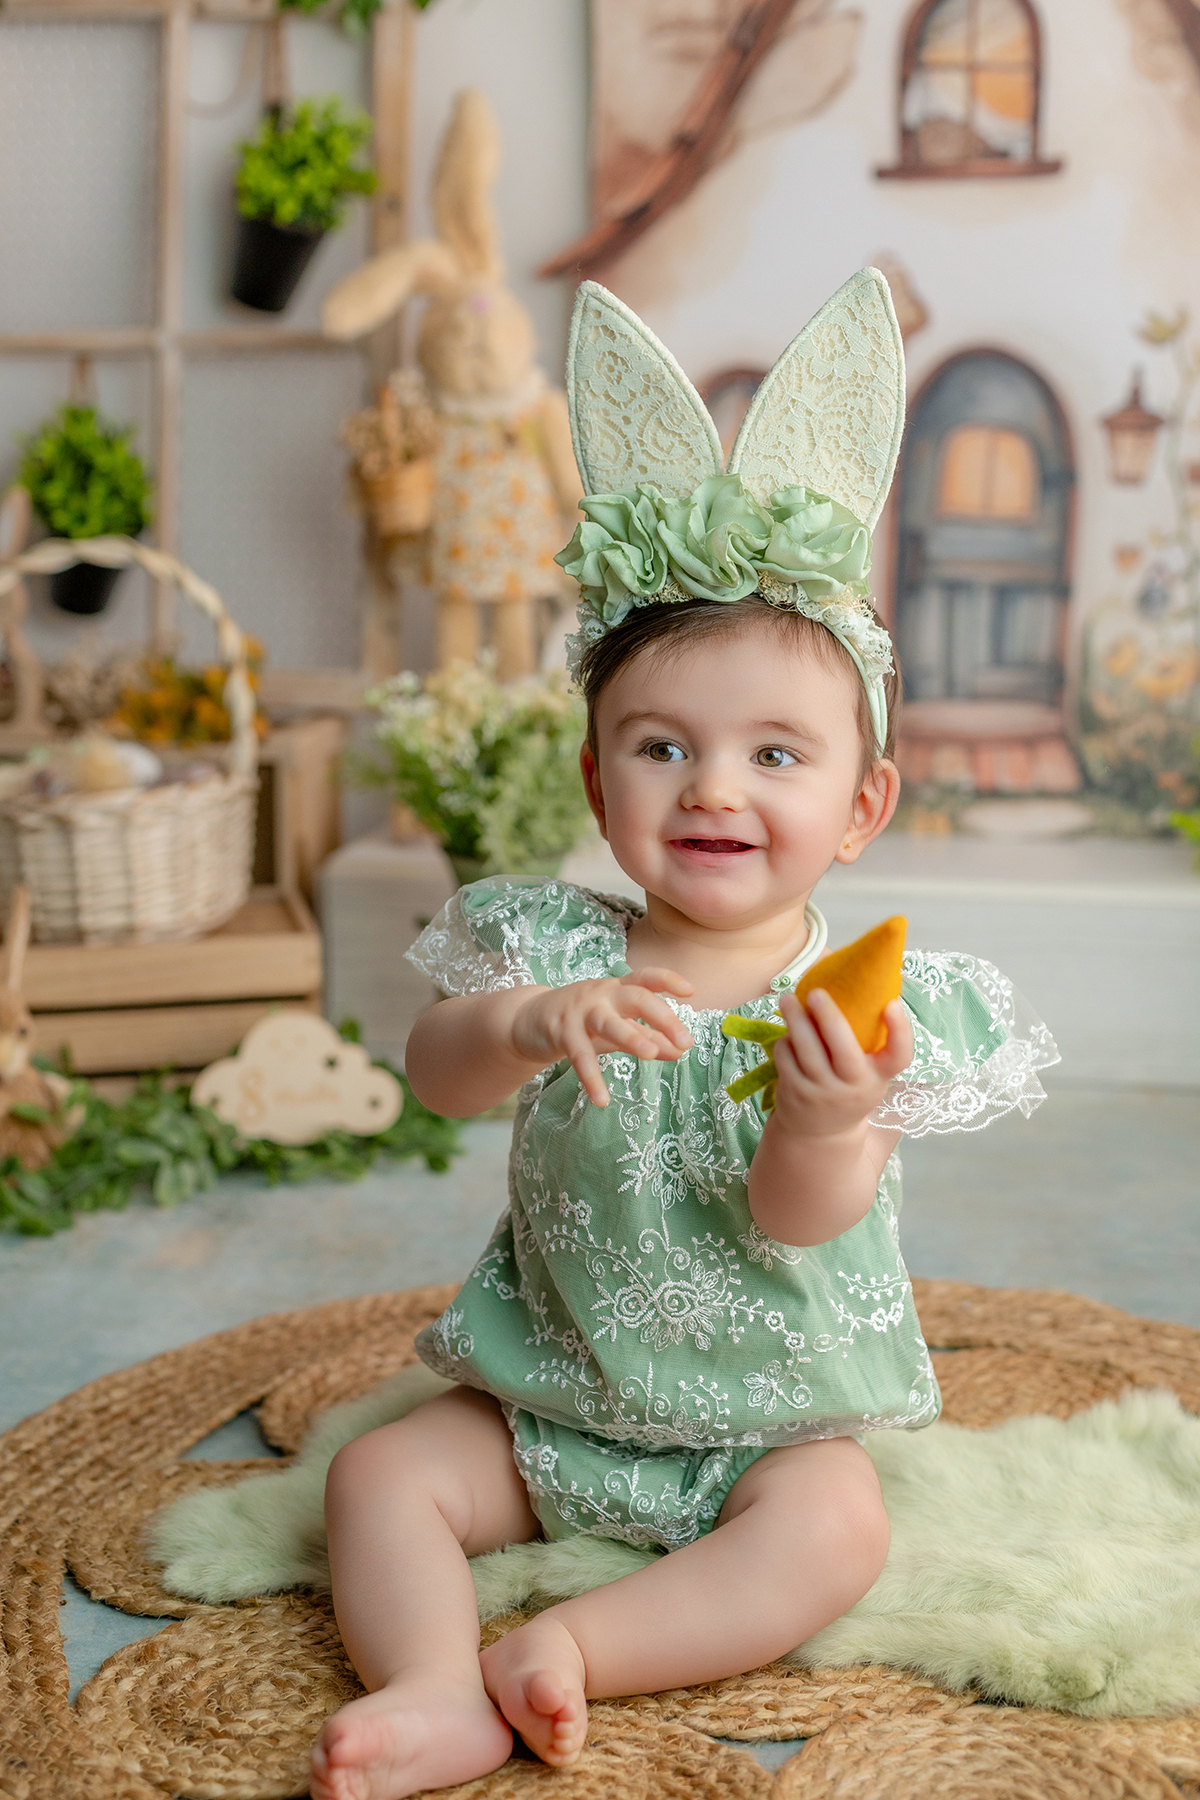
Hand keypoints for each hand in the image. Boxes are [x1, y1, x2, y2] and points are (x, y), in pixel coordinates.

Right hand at [511, 968, 694, 1106]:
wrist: (528, 1020)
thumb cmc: (582, 1020)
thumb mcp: (617, 1026)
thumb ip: (647, 1036)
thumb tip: (681, 1051)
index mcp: (618, 989)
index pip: (647, 978)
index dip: (668, 981)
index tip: (692, 992)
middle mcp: (602, 994)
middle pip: (636, 997)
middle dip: (662, 1016)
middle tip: (685, 1041)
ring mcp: (580, 1011)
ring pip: (608, 1022)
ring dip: (631, 1037)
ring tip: (650, 1055)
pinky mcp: (561, 1031)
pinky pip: (579, 1056)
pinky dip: (591, 1078)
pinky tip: (601, 1100)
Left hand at [769, 989, 912, 1141]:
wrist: (822, 1134)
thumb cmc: (849, 1087)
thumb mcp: (867, 1073)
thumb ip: (866, 1043)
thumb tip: (859, 985)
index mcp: (878, 1076)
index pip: (899, 1056)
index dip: (899, 1029)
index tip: (892, 1003)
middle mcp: (854, 1085)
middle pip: (843, 1048)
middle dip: (829, 1017)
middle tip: (816, 992)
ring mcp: (823, 1092)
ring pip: (807, 1049)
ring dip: (795, 1020)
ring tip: (788, 999)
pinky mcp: (796, 1093)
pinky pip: (787, 1057)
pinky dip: (785, 1041)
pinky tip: (788, 1035)